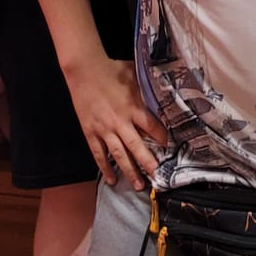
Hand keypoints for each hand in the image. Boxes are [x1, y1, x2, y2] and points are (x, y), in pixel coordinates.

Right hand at [66, 56, 165, 189]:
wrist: (84, 70)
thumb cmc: (111, 70)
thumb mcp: (134, 76)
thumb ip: (147, 88)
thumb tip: (163, 89)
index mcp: (134, 107)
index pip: (153, 128)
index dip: (163, 139)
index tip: (171, 149)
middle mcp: (120, 122)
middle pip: (137, 147)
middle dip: (148, 163)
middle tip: (158, 178)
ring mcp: (104, 129)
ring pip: (119, 155)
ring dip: (129, 171)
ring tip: (139, 185)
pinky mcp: (91, 132)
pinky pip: (98, 154)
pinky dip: (105, 168)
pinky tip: (111, 179)